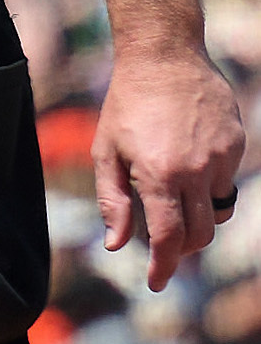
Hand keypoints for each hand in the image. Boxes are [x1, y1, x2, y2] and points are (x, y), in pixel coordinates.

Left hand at [99, 47, 244, 291]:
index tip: (156, 284)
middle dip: (182, 249)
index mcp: (160, 176)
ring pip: (218, 212)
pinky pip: (227, 182)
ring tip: (174, 206)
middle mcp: (197, 171)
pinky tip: (188, 167)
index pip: (168, 238)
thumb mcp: (106, 153)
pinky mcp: (237, 145)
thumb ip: (112, 201)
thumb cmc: (126, 107)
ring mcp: (222, 158)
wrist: (165, 60)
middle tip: (164, 249)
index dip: (163, 266)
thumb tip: (117, 244)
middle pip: (200, 234)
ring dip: (197, 220)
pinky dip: (209, 188)